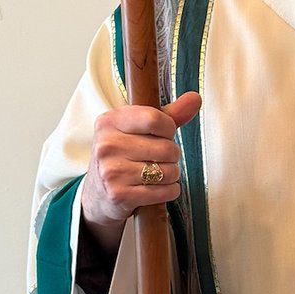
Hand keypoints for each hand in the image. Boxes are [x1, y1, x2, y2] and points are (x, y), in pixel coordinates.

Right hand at [80, 90, 201, 250]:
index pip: (155, 119)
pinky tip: (158, 188)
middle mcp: (107, 145)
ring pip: (168, 171)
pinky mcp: (119, 195)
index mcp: (110, 121)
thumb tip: (195, 98)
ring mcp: (111, 171)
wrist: (99, 193)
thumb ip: (169, 114)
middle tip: (159, 159)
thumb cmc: (124, 155)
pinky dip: (169, 191)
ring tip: (157, 174)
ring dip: (171, 175)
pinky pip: (164, 192)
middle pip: (166, 148)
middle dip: (172, 155)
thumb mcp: (140, 129)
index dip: (169, 129)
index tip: (164, 135)